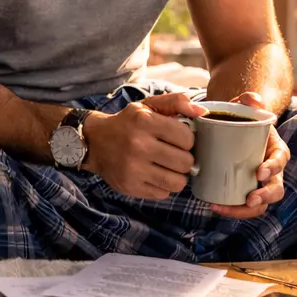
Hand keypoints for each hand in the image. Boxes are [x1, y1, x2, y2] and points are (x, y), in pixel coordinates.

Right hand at [81, 92, 204, 199]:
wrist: (95, 142)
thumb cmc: (127, 123)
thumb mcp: (147, 106)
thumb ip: (175, 102)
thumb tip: (201, 112)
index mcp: (145, 122)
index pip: (187, 138)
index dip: (187, 139)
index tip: (178, 139)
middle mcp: (139, 146)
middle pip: (185, 162)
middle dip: (184, 159)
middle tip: (174, 155)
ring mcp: (134, 169)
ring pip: (177, 182)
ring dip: (177, 176)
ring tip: (168, 167)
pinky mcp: (130, 187)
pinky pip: (163, 194)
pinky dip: (163, 187)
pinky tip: (155, 175)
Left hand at [208, 90, 288, 218]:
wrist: (234, 128)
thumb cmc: (244, 119)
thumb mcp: (247, 108)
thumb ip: (250, 101)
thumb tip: (251, 98)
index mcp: (276, 151)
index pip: (280, 161)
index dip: (273, 168)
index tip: (260, 171)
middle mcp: (271, 171)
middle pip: (276, 189)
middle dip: (265, 196)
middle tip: (250, 199)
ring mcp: (258, 184)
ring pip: (260, 205)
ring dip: (244, 210)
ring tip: (224, 208)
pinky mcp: (244, 191)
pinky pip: (243, 206)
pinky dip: (231, 209)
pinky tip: (214, 206)